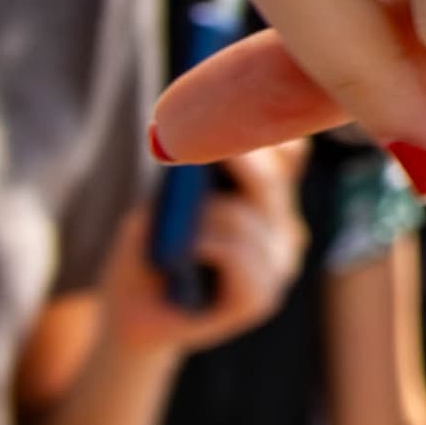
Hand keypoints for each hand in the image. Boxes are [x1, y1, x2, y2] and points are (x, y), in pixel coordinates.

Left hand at [101, 138, 306, 357]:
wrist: (134, 314)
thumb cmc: (149, 250)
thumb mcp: (166, 200)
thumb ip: (192, 177)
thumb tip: (199, 148)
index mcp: (271, 199)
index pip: (291, 152)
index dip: (268, 129)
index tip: (230, 110)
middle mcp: (285, 229)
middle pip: (272, 181)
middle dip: (235, 161)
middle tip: (193, 152)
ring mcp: (277, 265)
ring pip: (249, 221)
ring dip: (207, 217)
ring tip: (179, 229)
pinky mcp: (259, 299)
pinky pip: (240, 257)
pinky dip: (210, 247)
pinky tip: (191, 252)